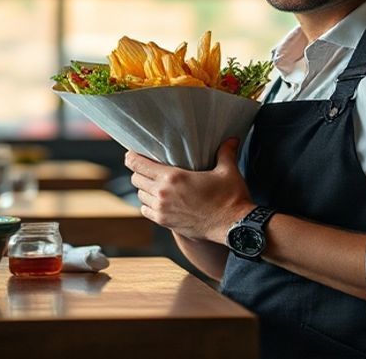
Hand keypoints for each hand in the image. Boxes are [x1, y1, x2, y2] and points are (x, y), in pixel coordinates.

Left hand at [124, 139, 253, 242]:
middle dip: (139, 171)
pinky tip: (158, 200)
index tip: (132, 153)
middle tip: (148, 166)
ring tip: (154, 183)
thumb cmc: (230, 197)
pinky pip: (145, 210)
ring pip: (139, 195)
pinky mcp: (165, 223)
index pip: (138, 164)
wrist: (234, 226)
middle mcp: (162, 194)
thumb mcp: (228, 170)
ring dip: (144, 188)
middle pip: (135, 178)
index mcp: (173, 177)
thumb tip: (233, 138)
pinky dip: (148, 204)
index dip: (131, 157)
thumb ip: (226, 151)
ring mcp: (162, 210)